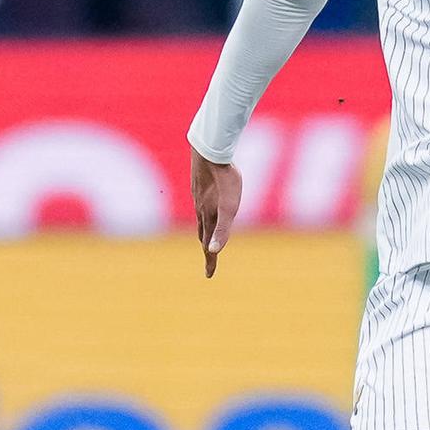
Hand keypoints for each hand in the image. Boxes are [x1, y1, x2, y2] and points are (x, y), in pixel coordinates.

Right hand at [191, 151, 241, 277]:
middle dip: (207, 250)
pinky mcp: (201, 187)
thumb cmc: (224, 180)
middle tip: (210, 260)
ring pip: (201, 221)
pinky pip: (201, 206)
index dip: (210, 261)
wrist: (209, 152)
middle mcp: (201, 211)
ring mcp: (200, 198)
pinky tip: (206, 209)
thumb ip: (223, 229)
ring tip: (207, 240)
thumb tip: (213, 251)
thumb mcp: (229, 207)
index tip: (209, 276)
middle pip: (204, 236)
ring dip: (204, 233)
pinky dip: (204, 216)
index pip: (209, 246)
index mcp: (208, 218)